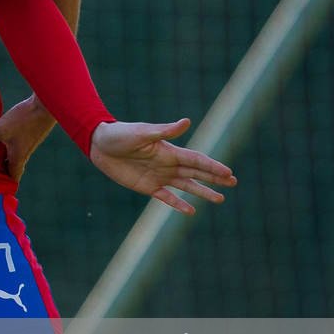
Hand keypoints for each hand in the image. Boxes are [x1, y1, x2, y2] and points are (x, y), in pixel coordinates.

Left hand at [0, 95, 56, 181]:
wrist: (47, 103)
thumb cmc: (26, 118)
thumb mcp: (0, 129)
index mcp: (17, 159)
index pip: (11, 181)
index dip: (2, 189)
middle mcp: (22, 154)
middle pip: (8, 170)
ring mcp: (25, 144)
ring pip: (10, 158)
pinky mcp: (25, 134)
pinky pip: (12, 146)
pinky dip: (2, 148)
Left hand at [87, 119, 235, 213]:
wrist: (99, 145)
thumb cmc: (121, 134)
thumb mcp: (142, 133)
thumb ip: (164, 131)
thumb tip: (187, 122)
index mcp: (170, 151)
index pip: (197, 160)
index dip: (213, 166)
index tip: (229, 172)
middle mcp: (168, 164)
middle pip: (197, 173)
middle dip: (215, 178)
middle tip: (233, 182)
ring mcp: (159, 176)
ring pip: (187, 186)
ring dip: (203, 192)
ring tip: (220, 198)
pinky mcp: (147, 186)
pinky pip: (166, 197)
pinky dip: (178, 204)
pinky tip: (190, 211)